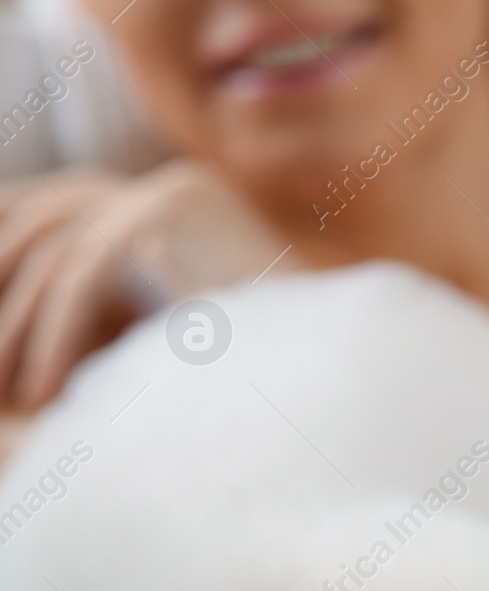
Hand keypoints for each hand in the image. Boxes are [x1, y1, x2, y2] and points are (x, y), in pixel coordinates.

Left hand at [0, 159, 295, 408]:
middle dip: (7, 304)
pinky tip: (50, 391)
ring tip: (15, 395)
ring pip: (57, 254)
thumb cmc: (280, 375)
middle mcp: (167, 188)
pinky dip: (54, 336)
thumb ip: (133, 318)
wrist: (347, 365)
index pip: (57, 219)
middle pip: (46, 229)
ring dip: (22, 329)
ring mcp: (166, 192)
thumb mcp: (187, 338)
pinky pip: (82, 274)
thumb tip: (52, 343)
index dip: (13, 265)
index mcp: (176, 208)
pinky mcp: (166, 214)